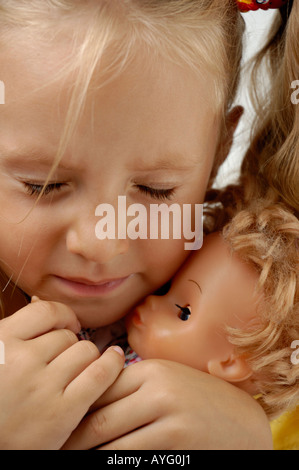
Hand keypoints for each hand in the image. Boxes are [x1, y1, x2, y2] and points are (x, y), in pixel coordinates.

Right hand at [0, 299, 123, 449]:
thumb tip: (40, 299)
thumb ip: (18, 332)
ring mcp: (43, 385)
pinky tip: (115, 360)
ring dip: (87, 359)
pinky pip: (100, 374)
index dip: (62, 317)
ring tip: (77, 372)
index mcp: (1, 341)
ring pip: (86, 352)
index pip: (46, 311)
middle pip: (68, 336)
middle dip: (70, 347)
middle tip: (63, 364)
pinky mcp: (63, 411)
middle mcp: (22, 360)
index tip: (67, 326)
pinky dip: (112, 364)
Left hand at [63, 359, 272, 449]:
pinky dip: (114, 462)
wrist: (241, 421)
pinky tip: (104, 460)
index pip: (98, 390)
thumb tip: (85, 396)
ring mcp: (169, 421)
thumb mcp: (166, 380)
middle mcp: (157, 391)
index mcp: (150, 371)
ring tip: (69, 456)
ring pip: (110, 445)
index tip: (57, 423)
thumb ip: (131, 383)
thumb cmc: (196, 398)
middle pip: (99, 421)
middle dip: (73, 439)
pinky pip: (132, 459)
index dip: (73, 409)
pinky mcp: (178, 446)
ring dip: (87, 454)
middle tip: (54, 448)